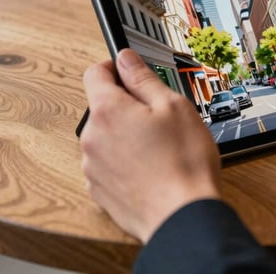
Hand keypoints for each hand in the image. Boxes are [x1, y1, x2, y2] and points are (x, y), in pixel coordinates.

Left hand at [80, 49, 221, 242]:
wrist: (182, 217)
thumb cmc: (183, 163)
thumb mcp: (173, 106)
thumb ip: (143, 78)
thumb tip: (126, 59)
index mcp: (107, 110)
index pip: (95, 73)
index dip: (114, 67)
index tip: (130, 71)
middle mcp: (91, 137)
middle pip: (102, 107)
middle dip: (126, 106)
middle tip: (159, 115)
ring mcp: (92, 167)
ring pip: (106, 136)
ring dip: (125, 135)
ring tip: (159, 147)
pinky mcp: (99, 190)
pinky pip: (108, 163)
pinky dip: (124, 161)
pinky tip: (151, 168)